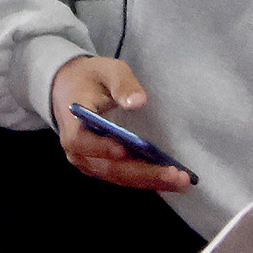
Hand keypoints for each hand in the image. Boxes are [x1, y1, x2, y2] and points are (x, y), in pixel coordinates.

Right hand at [49, 55, 186, 192]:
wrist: (71, 89)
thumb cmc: (91, 78)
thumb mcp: (107, 71)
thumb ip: (122, 84)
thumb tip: (138, 101)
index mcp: (72, 125)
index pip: (81, 142)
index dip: (101, 148)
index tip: (123, 149)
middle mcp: (78, 151)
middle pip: (110, 167)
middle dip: (144, 172)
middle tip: (174, 174)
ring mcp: (91, 162)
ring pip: (120, 177)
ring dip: (151, 180)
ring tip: (180, 181)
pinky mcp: (103, 167)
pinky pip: (125, 177)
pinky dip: (148, 179)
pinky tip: (172, 181)